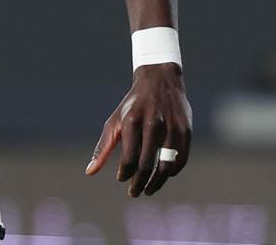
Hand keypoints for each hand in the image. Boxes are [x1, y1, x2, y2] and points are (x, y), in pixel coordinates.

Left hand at [86, 63, 192, 195]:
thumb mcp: (114, 121)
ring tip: (148, 190)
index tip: (121, 179)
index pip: (129, 157)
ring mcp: (172, 128)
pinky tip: (164, 176)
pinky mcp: (186, 130)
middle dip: (139, 183)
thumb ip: (103, 147)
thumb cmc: (132, 106)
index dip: (125, 173)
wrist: (159, 81)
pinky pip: (181, 159)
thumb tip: (89, 172)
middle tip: (134, 192)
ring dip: (157, 182)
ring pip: (166, 166)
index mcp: (132, 121)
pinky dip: (172, 171)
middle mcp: (153, 124)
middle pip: (147, 164)